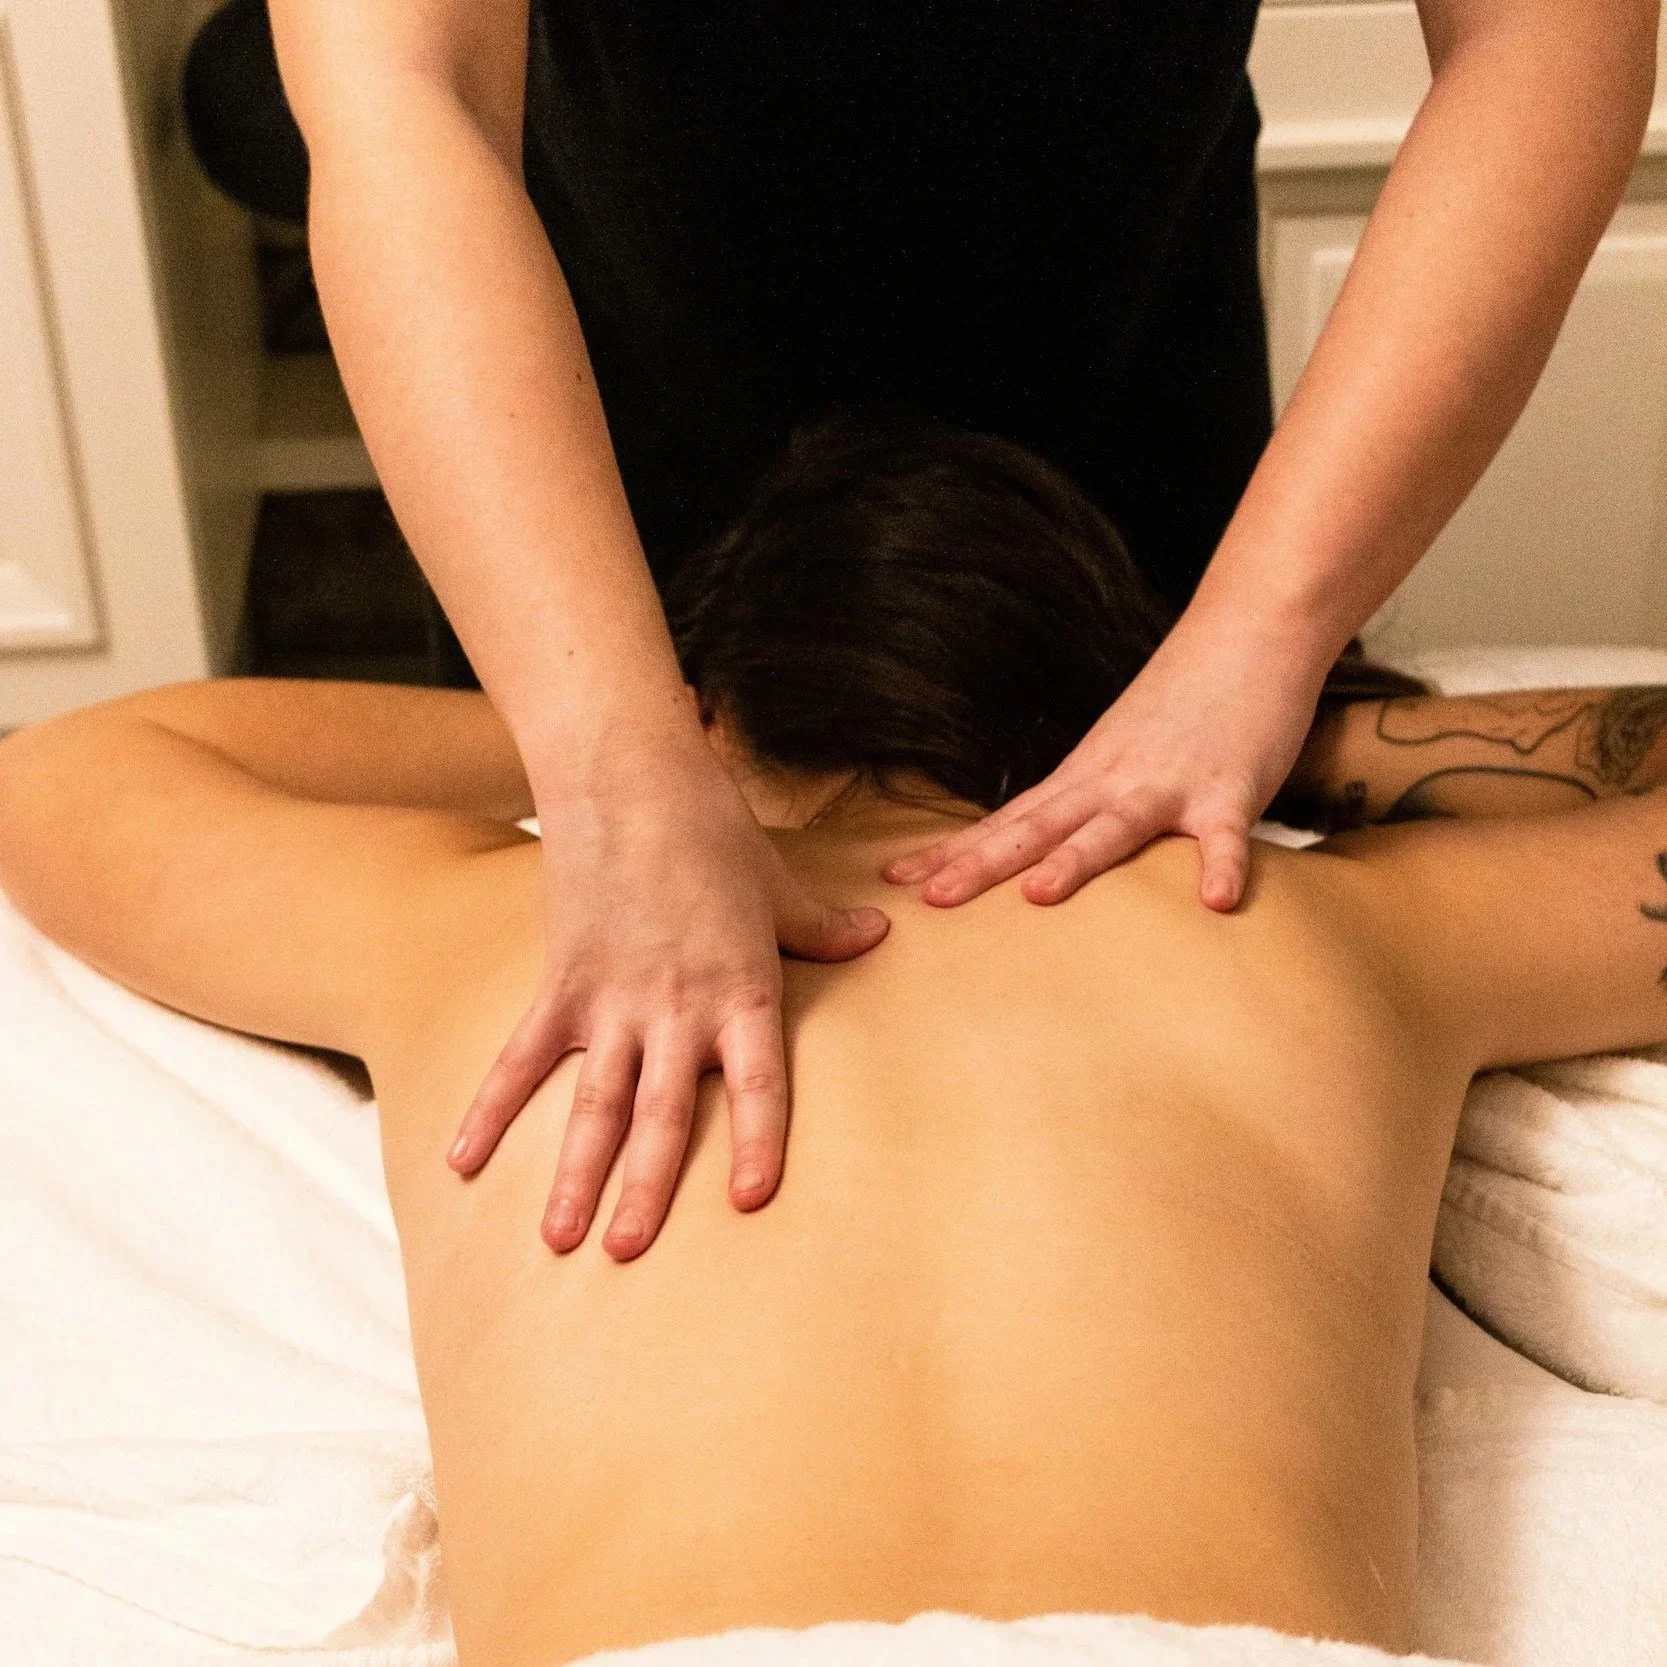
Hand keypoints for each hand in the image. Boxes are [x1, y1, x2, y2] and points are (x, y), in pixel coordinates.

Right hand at [447, 738, 888, 1259]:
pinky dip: (491, 1108)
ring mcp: (610, 999)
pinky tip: (462, 1161)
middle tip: (628, 1254)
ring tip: (559, 1239)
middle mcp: (676, 1007)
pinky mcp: (560, 983)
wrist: (630, 779)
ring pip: (592, 1101)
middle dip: (646, 1187)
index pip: (757, 1080)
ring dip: (574, 1171)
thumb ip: (824, 927)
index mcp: (741, 988)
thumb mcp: (780, 886)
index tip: (748, 1200)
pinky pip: (520, 1057)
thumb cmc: (713, 832)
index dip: (755, 1140)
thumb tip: (878, 935)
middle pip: (662, 1112)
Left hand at [885, 607, 1326, 912]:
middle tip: (930, 899)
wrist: (1249, 629)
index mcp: (1082, 775)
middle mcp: (1111, 779)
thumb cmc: (1184, 701)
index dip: (953, 852)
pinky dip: (1220, 866)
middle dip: (982, 865)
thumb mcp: (1118, 751)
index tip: (896, 879)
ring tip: (1038, 897)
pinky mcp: (1230, 788)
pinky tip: (1215, 903)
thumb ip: (1085, 800)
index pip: (1005, 821)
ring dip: (1077, 860)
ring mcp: (1168, 783)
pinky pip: (1225, 835)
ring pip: (1114, 827)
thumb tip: (1043, 849)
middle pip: (1037, 828)